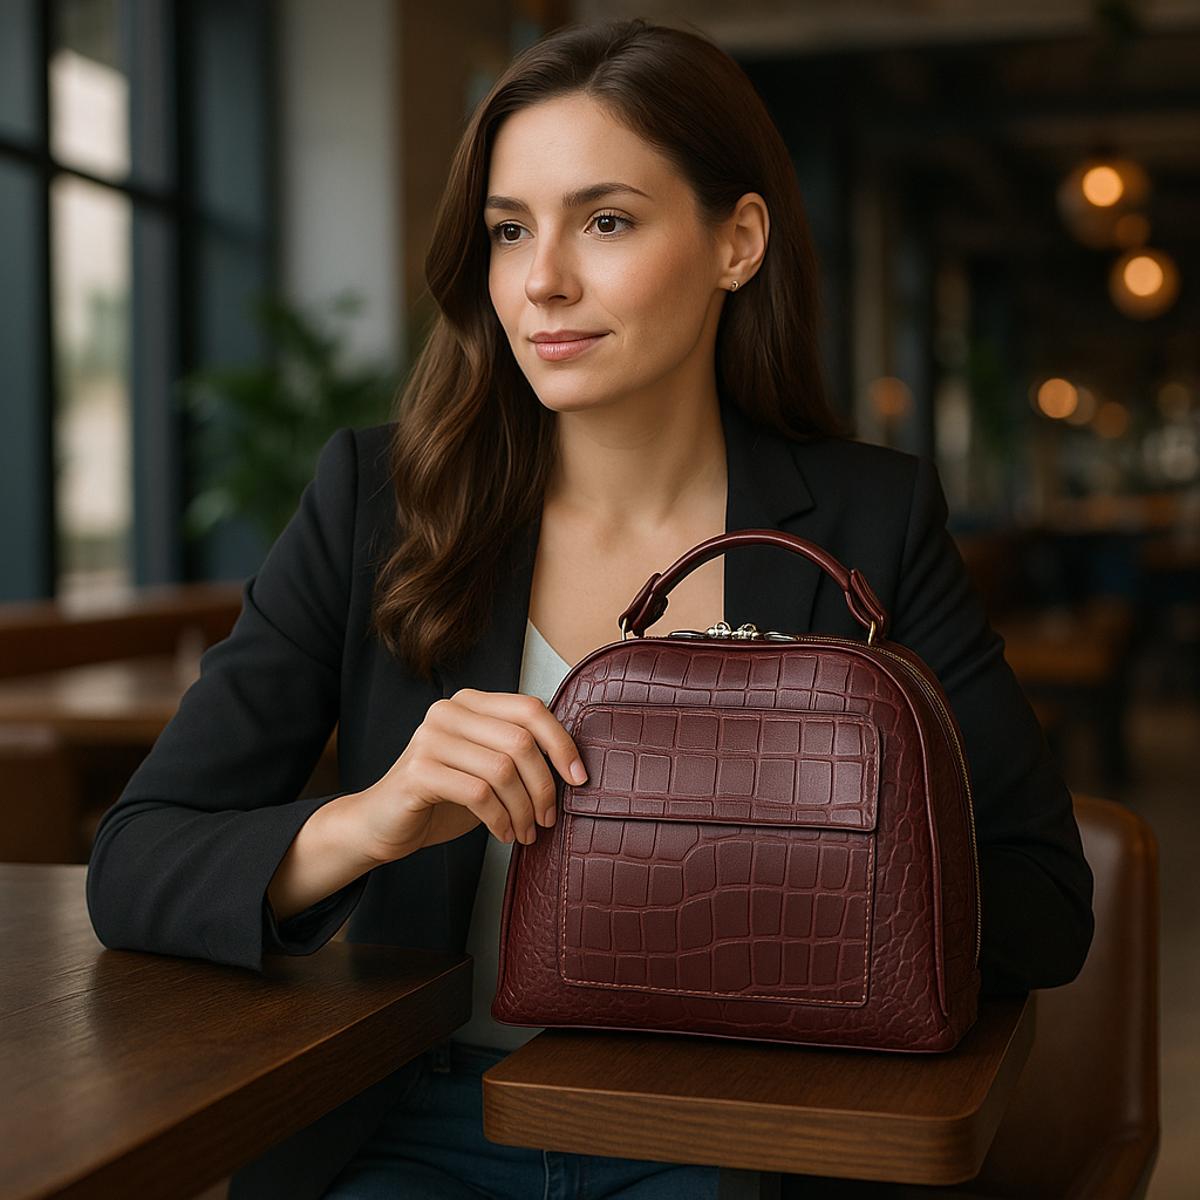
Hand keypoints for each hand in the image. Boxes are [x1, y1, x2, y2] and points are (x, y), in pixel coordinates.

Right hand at [352, 689, 587, 865]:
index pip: (530, 709)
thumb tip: (573, 764)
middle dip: (544, 786)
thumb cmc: (443, 796)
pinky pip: (479, 793)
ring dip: (523, 809)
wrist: (382, 823)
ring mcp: (430, 739)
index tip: (579, 778)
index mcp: (470, 702)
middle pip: (521, 741)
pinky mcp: (419, 771)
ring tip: (526, 832)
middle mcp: (449, 712)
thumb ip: (517, 753)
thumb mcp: (486, 767)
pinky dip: (500, 819)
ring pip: (502, 770)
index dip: (562, 743)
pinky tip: (503, 833)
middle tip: (548, 819)